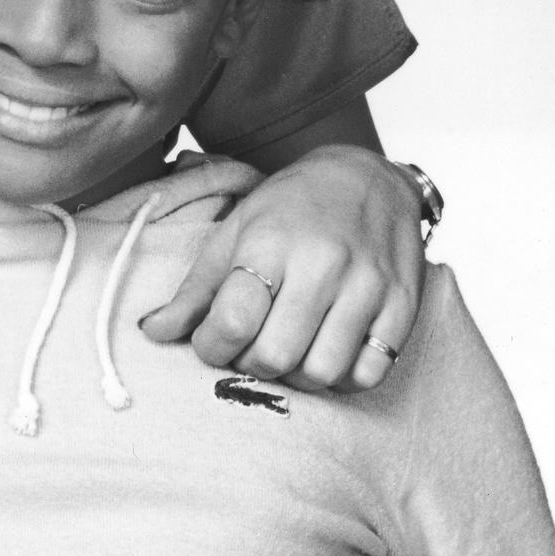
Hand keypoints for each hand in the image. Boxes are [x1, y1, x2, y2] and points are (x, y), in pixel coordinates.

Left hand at [141, 147, 424, 390]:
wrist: (369, 177)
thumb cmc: (292, 207)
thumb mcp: (235, 233)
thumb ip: (195, 289)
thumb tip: (151, 333)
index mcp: (271, 242)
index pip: (233, 323)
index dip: (212, 348)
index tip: (213, 343)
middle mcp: (324, 264)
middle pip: (275, 356)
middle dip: (250, 365)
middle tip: (249, 348)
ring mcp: (369, 286)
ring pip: (322, 372)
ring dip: (296, 378)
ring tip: (288, 352)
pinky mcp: (403, 305)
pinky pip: (369, 373)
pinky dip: (342, 378)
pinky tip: (327, 353)